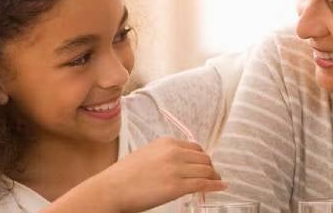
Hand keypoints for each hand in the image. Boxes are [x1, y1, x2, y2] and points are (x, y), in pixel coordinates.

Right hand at [92, 137, 224, 212]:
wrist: (111, 189)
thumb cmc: (123, 176)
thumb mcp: (145, 155)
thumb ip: (163, 156)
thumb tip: (178, 164)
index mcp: (165, 142)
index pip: (194, 148)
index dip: (202, 158)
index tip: (204, 165)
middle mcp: (173, 152)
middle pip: (204, 158)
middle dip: (210, 168)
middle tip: (213, 176)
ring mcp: (176, 169)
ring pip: (206, 170)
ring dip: (214, 177)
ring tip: (217, 182)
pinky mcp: (177, 186)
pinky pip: (203, 184)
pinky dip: (215, 186)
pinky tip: (221, 187)